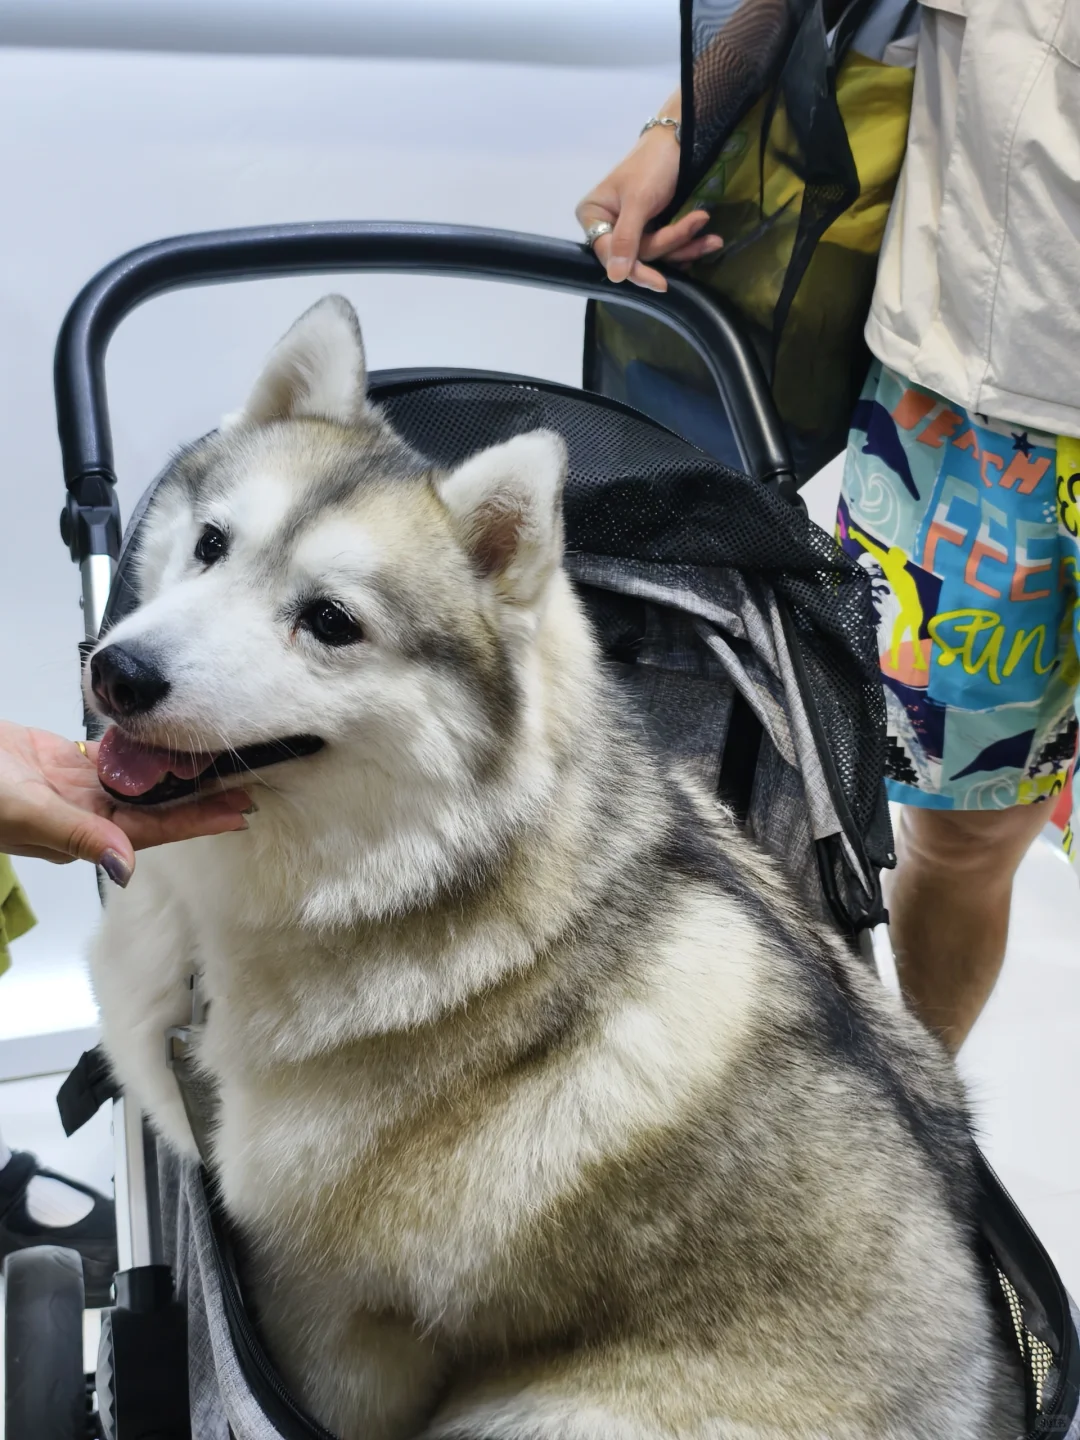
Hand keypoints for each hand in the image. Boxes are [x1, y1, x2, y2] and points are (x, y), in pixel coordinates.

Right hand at [0, 720, 250, 886]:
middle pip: (154, 807)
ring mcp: (70, 789)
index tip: (239, 813)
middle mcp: (81, 815)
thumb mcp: (21, 809)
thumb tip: (124, 863)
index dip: (197, 822)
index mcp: (77, 834)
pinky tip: (161, 742)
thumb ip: (73, 834)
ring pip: (134, 783)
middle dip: (197, 799)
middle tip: (244, 784)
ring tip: (214, 761)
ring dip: (172, 774)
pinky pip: (105, 760)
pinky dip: (134, 751)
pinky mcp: (56, 763)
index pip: (152, 830)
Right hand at [576, 115, 721, 292]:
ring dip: (685, 245)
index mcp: (593, 215)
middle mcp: (607, 225)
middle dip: (671, 244)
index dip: (637, 271)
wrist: (680, 138)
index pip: (610, 255)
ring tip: (713, 237)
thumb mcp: (639, 200)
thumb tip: (615, 276)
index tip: (662, 284)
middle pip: (637, 255)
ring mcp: (630, 228)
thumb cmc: (653, 163)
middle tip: (699, 224)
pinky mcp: (650, 228)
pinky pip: (666, 247)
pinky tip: (706, 239)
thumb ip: (626, 239)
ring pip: (656, 253)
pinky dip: (687, 243)